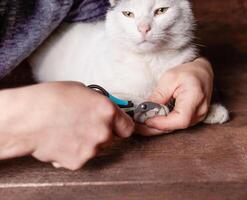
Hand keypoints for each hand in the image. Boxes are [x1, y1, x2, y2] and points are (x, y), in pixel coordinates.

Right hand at [0, 82, 133, 169]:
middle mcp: (104, 132)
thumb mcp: (81, 91)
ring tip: (67, 132)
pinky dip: (72, 153)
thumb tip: (103, 110)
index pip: (128, 127)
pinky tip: (60, 142)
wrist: (26, 118)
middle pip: (110, 138)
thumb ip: (98, 104)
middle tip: (82, 125)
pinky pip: (80, 158)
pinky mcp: (78, 162)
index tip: (116, 127)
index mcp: (107, 111)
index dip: (121, 126)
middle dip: (100, 133)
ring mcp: (92, 149)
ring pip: (95, 148)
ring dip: (86, 143)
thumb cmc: (49, 100)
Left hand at [136, 58, 213, 135]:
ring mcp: (198, 117)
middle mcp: (200, 111)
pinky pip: (176, 125)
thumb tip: (145, 111)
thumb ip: (158, 96)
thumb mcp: (169, 78)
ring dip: (157, 128)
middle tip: (137, 127)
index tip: (146, 120)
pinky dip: (163, 124)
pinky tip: (151, 122)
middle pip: (176, 126)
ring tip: (141, 125)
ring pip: (175, 128)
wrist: (202, 73)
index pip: (181, 119)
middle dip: (155, 128)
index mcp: (195, 98)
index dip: (162, 123)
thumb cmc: (187, 73)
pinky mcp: (193, 119)